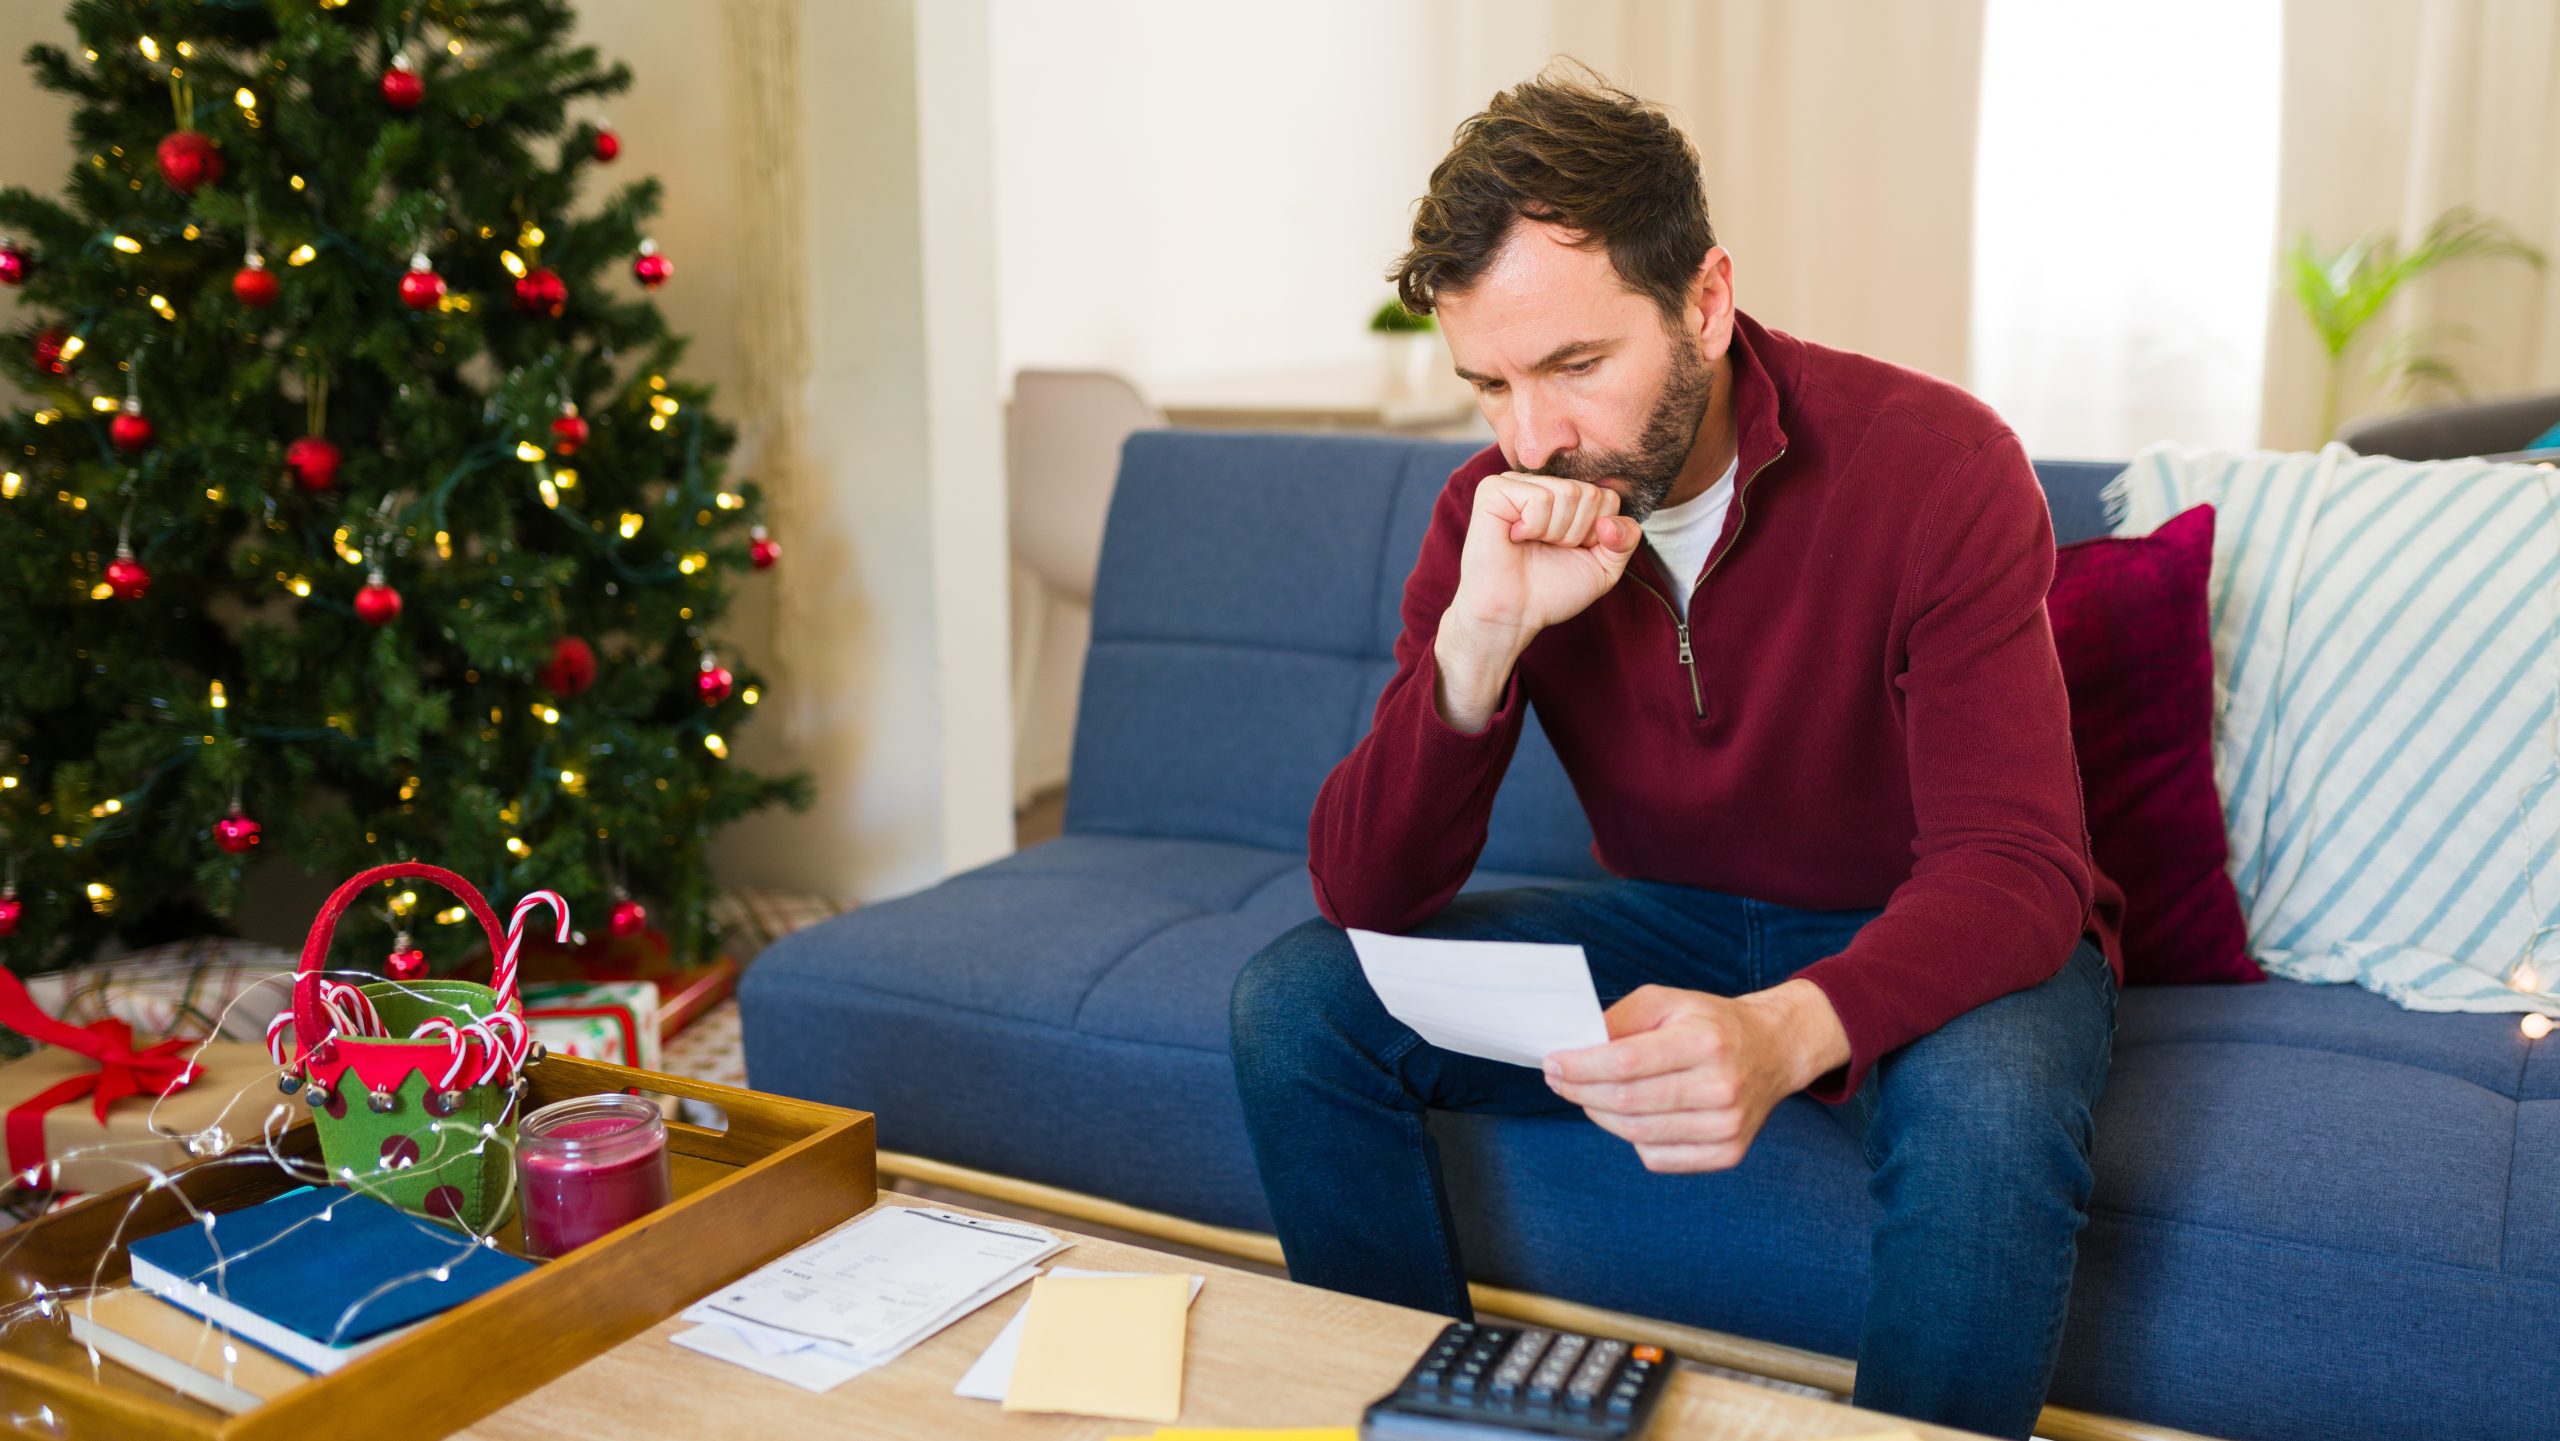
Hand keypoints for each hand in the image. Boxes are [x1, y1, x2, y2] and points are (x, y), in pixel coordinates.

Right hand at [1433, 474, 1642, 730]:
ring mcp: (1517, 483)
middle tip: (1548, 549)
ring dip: (1554, 532)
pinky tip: (1514, 537)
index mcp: (1566, 496)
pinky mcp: (1493, 490)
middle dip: (1576, 533)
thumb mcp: (1604, 567)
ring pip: (1567, 493)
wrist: (1513, 614)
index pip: (1608, 497)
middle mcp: (1542, 483)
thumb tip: (1610, 521)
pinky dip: (1533, 527)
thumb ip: (1625, 539)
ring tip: (1531, 544)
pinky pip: (1539, 498)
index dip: (1596, 533)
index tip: (1570, 550)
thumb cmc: (1551, 590)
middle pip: (1589, 493)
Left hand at [1541, 980, 1849, 1173]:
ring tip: (1585, 1095)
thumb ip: (1620, 1019)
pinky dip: (1631, 1138)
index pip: (1627, 1062)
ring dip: (1598, 1114)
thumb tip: (1576, 1046)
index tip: (1552, 1062)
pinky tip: (1629, 1115)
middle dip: (1580, 1091)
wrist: (1772, 1051)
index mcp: (1706, 1042)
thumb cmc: (1710, 1023)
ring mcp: (1727, 1126)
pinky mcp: (1727, 1154)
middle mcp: (1721, 1087)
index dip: (1581, 1066)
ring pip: (1637, 1134)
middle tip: (1557, 1079)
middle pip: (1627, 1101)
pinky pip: (1657, 1157)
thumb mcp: (1667, 1001)